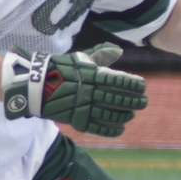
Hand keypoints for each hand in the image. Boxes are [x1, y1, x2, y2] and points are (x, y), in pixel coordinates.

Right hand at [1, 43, 146, 135]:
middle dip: (134, 101)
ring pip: (110, 114)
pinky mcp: (77, 120)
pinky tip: (121, 128)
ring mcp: (83, 107)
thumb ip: (98, 55)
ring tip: (132, 114)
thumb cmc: (60, 69)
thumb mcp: (79, 58)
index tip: (143, 86)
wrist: (36, 85)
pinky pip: (98, 127)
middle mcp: (89, 91)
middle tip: (144, 102)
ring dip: (124, 115)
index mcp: (91, 75)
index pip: (118, 81)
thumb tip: (113, 50)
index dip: (132, 85)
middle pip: (117, 99)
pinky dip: (111, 129)